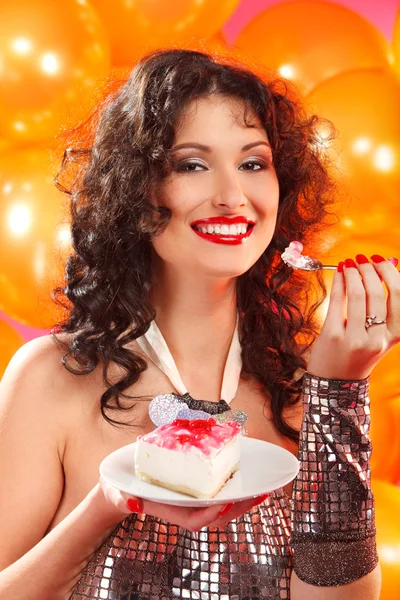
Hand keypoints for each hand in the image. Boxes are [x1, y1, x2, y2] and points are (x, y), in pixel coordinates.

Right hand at [100, 477, 267, 531]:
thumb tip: (131, 502)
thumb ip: (122, 499)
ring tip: (261, 487)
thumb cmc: (118, 488)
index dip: (211, 514)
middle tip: (257, 493)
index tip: (225, 501)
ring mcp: (189, 500)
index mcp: (167, 510)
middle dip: (237, 507)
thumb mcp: (116, 492)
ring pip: (220, 505)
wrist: (120, 486)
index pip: (193, 519)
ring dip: (241, 499)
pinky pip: (216, 492)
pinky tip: (244, 476)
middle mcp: (182, 507)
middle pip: (214, 514)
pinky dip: (232, 486)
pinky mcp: (193, 489)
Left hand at [307, 254, 399, 379]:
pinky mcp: (333, 335)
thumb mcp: (379, 333)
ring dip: (353, 272)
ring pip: (358, 295)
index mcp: (394, 336)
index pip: (399, 296)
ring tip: (349, 263)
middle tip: (363, 259)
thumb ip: (385, 303)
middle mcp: (377, 338)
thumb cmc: (358, 352)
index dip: (391, 272)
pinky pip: (338, 300)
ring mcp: (355, 338)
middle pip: (378, 293)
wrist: (335, 382)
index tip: (382, 260)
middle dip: (370, 269)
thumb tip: (392, 262)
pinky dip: (339, 281)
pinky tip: (339, 271)